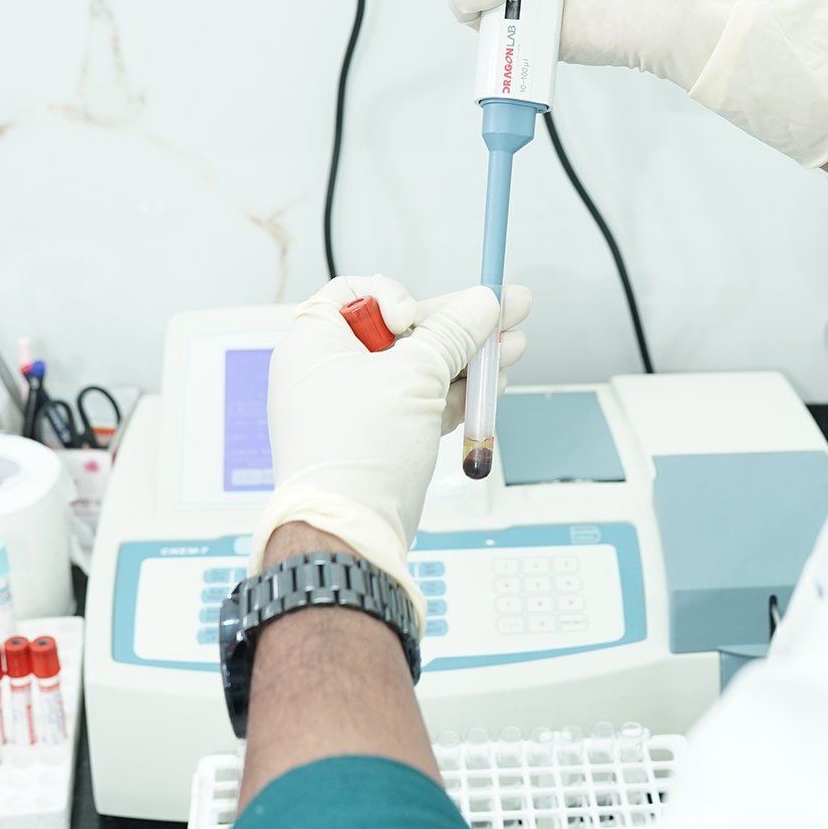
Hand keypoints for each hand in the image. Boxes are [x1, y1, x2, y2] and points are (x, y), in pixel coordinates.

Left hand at [249, 275, 532, 630]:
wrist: (351, 534)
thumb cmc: (357, 452)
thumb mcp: (413, 375)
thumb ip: (454, 333)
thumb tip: (483, 303)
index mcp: (314, 343)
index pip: (354, 293)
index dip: (393, 295)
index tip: (415, 316)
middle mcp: (330, 371)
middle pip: (404, 330)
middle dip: (459, 323)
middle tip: (507, 308)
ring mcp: (358, 408)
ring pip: (420, 368)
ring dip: (468, 356)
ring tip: (513, 345)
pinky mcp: (383, 438)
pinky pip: (423, 402)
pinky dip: (457, 392)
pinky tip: (494, 380)